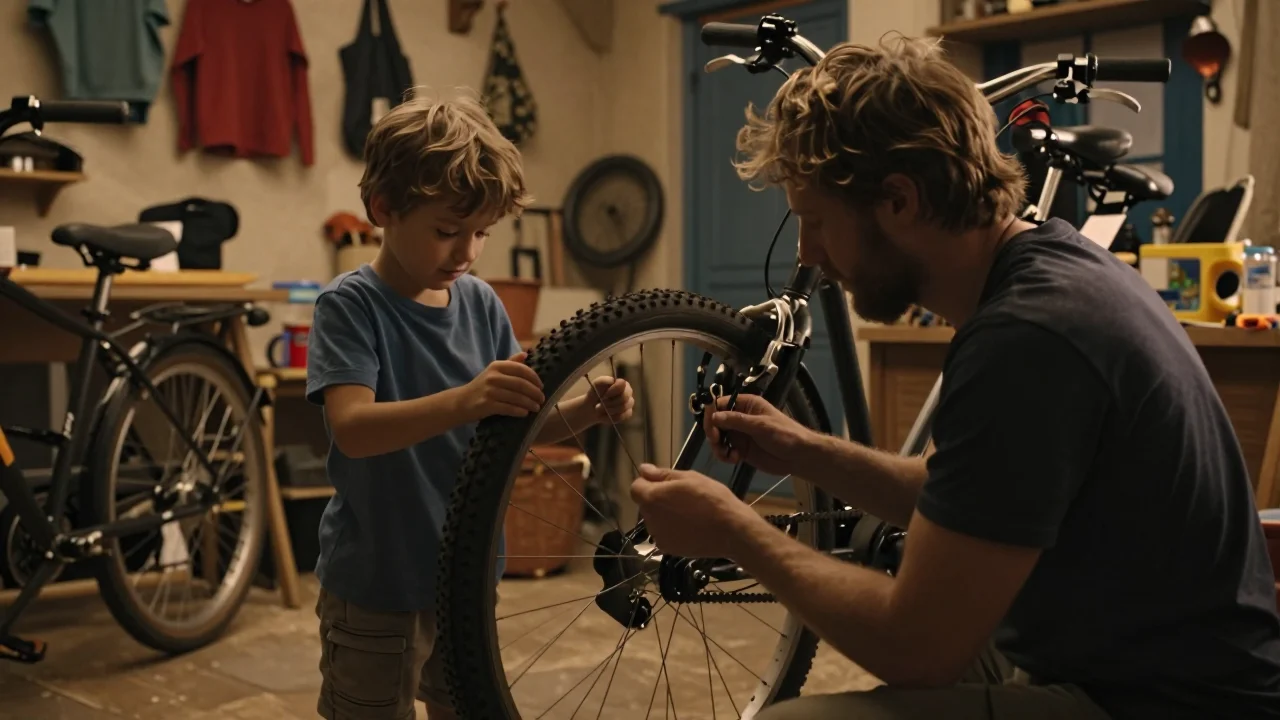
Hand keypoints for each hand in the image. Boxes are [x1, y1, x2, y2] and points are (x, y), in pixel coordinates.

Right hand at [459, 352, 544, 419]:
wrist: (461, 402)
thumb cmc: (482, 386)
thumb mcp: (494, 371)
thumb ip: (510, 363)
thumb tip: (526, 354)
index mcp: (497, 366)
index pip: (521, 369)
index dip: (535, 378)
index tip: (541, 386)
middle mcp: (493, 376)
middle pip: (521, 384)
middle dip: (535, 393)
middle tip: (542, 399)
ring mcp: (489, 391)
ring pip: (517, 397)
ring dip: (530, 404)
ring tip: (536, 408)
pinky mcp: (487, 405)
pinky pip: (508, 408)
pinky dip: (519, 411)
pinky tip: (525, 413)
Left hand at [585, 376, 633, 424]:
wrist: (592, 407)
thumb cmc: (596, 394)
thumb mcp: (596, 385)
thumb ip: (603, 380)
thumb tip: (612, 380)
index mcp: (622, 383)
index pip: (622, 385)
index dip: (612, 391)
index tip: (603, 396)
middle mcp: (628, 392)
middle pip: (624, 398)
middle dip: (609, 403)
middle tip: (599, 405)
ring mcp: (629, 403)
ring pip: (622, 408)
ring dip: (609, 410)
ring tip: (600, 409)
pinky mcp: (628, 413)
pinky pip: (622, 416)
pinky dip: (612, 417)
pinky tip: (605, 415)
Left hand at [629, 464, 762, 558]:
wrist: (731, 530)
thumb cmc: (712, 498)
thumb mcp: (690, 478)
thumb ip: (662, 474)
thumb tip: (643, 470)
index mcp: (652, 498)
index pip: (636, 487)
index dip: (647, 483)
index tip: (666, 483)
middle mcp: (650, 519)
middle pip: (646, 504)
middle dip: (658, 499)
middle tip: (684, 497)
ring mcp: (658, 536)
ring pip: (656, 520)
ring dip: (665, 515)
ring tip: (690, 514)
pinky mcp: (669, 549)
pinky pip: (665, 534)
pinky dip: (673, 530)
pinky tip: (691, 527)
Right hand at [703, 394, 814, 475]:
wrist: (799, 456)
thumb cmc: (784, 434)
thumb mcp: (760, 426)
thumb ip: (737, 421)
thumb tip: (714, 417)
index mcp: (746, 405)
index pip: (721, 404)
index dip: (712, 413)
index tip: (711, 424)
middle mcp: (740, 418)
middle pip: (716, 421)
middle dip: (713, 432)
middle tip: (717, 441)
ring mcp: (740, 434)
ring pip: (718, 438)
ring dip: (718, 446)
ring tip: (726, 454)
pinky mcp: (741, 450)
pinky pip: (725, 451)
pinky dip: (725, 455)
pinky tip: (734, 459)